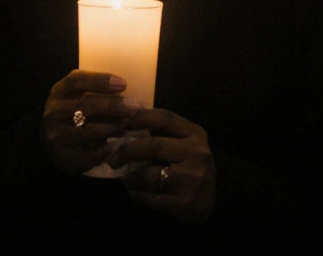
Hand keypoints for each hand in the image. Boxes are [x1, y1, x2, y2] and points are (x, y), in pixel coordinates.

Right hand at [41, 70, 138, 173]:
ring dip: (111, 128)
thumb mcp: (77, 94)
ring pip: (87, 131)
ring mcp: (56, 136)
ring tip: (127, 126)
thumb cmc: (73, 111)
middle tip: (134, 107)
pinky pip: (86, 155)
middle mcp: (54, 112)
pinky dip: (103, 151)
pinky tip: (115, 147)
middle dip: (113, 106)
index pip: (76, 81)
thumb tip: (127, 89)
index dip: (100, 81)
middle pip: (85, 105)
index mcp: (59, 91)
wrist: (51, 140)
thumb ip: (96, 89)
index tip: (123, 84)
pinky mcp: (62, 157)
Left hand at [108, 109, 215, 223]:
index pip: (165, 118)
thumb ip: (162, 132)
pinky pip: (151, 198)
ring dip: (131, 177)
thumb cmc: (190, 165)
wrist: (210, 200)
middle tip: (113, 159)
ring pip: (149, 175)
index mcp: (195, 134)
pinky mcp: (186, 203)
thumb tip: (127, 121)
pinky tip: (135, 192)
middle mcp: (197, 153)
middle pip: (153, 146)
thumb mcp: (184, 143)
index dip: (140, 118)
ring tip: (126, 178)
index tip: (123, 125)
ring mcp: (193, 179)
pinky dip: (138, 195)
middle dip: (126, 152)